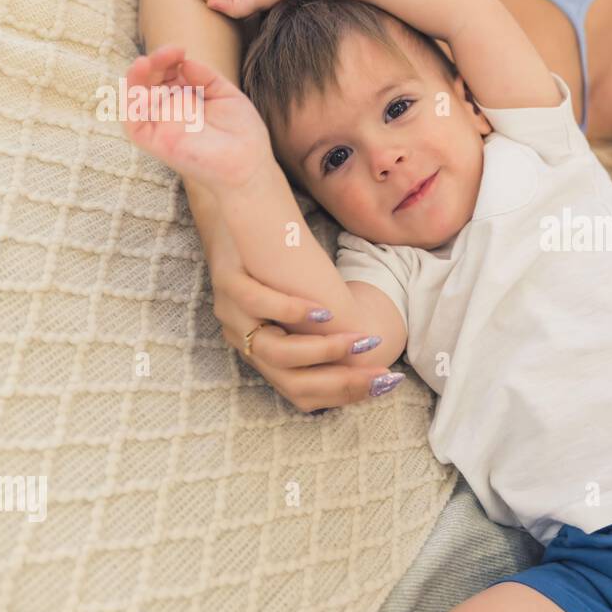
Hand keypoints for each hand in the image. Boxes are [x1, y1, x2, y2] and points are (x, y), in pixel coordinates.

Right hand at [122, 44, 273, 190]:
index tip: (180, 50)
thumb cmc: (242, 134)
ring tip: (147, 62)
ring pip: (134, 99)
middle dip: (155, 63)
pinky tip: (145, 90)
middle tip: (170, 53)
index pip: (166, 72)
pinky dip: (133, 106)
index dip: (167, 58)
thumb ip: (207, 77)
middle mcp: (170, 110)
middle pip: (149, 81)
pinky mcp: (157, 144)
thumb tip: (186, 61)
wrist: (250, 165)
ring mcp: (161, 126)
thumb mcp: (227, 95)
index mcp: (185, 98)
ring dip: (136, 78)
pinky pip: (134, 124)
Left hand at [211, 259, 397, 412]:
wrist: (230, 217)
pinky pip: (257, 304)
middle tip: (382, 372)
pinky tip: (324, 311)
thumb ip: (320, 333)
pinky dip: (292, 311)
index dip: (344, 394)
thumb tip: (367, 349)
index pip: (302, 394)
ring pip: (274, 351)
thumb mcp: (298, 306)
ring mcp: (232, 314)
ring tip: (358, 342)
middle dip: (342, 382)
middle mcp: (245, 342)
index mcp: (263, 355)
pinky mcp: (227, 281)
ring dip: (322, 351)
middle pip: (291, 382)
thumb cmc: (273, 264)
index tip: (384, 384)